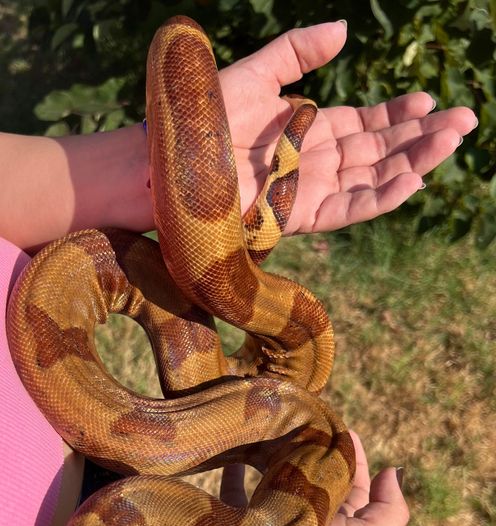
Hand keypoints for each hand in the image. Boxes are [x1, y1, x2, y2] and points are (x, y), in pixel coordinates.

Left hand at [220, 21, 477, 233]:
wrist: (170, 160)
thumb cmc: (204, 117)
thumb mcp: (257, 73)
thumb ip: (298, 52)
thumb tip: (344, 29)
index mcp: (310, 128)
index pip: (367, 124)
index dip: (399, 115)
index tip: (428, 102)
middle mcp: (316, 161)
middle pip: (380, 151)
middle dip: (422, 137)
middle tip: (465, 121)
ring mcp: (310, 190)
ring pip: (374, 178)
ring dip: (414, 162)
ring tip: (451, 142)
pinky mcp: (299, 215)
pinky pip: (349, 207)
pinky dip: (381, 197)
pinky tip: (413, 180)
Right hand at [220, 430, 408, 525]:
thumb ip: (391, 509)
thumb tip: (392, 470)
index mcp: (342, 522)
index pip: (354, 479)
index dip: (353, 453)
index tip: (342, 428)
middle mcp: (311, 517)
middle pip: (318, 472)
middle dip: (317, 444)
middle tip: (309, 417)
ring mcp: (274, 515)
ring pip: (280, 472)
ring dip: (280, 449)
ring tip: (279, 424)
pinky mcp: (242, 513)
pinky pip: (236, 483)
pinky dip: (237, 466)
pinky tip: (240, 446)